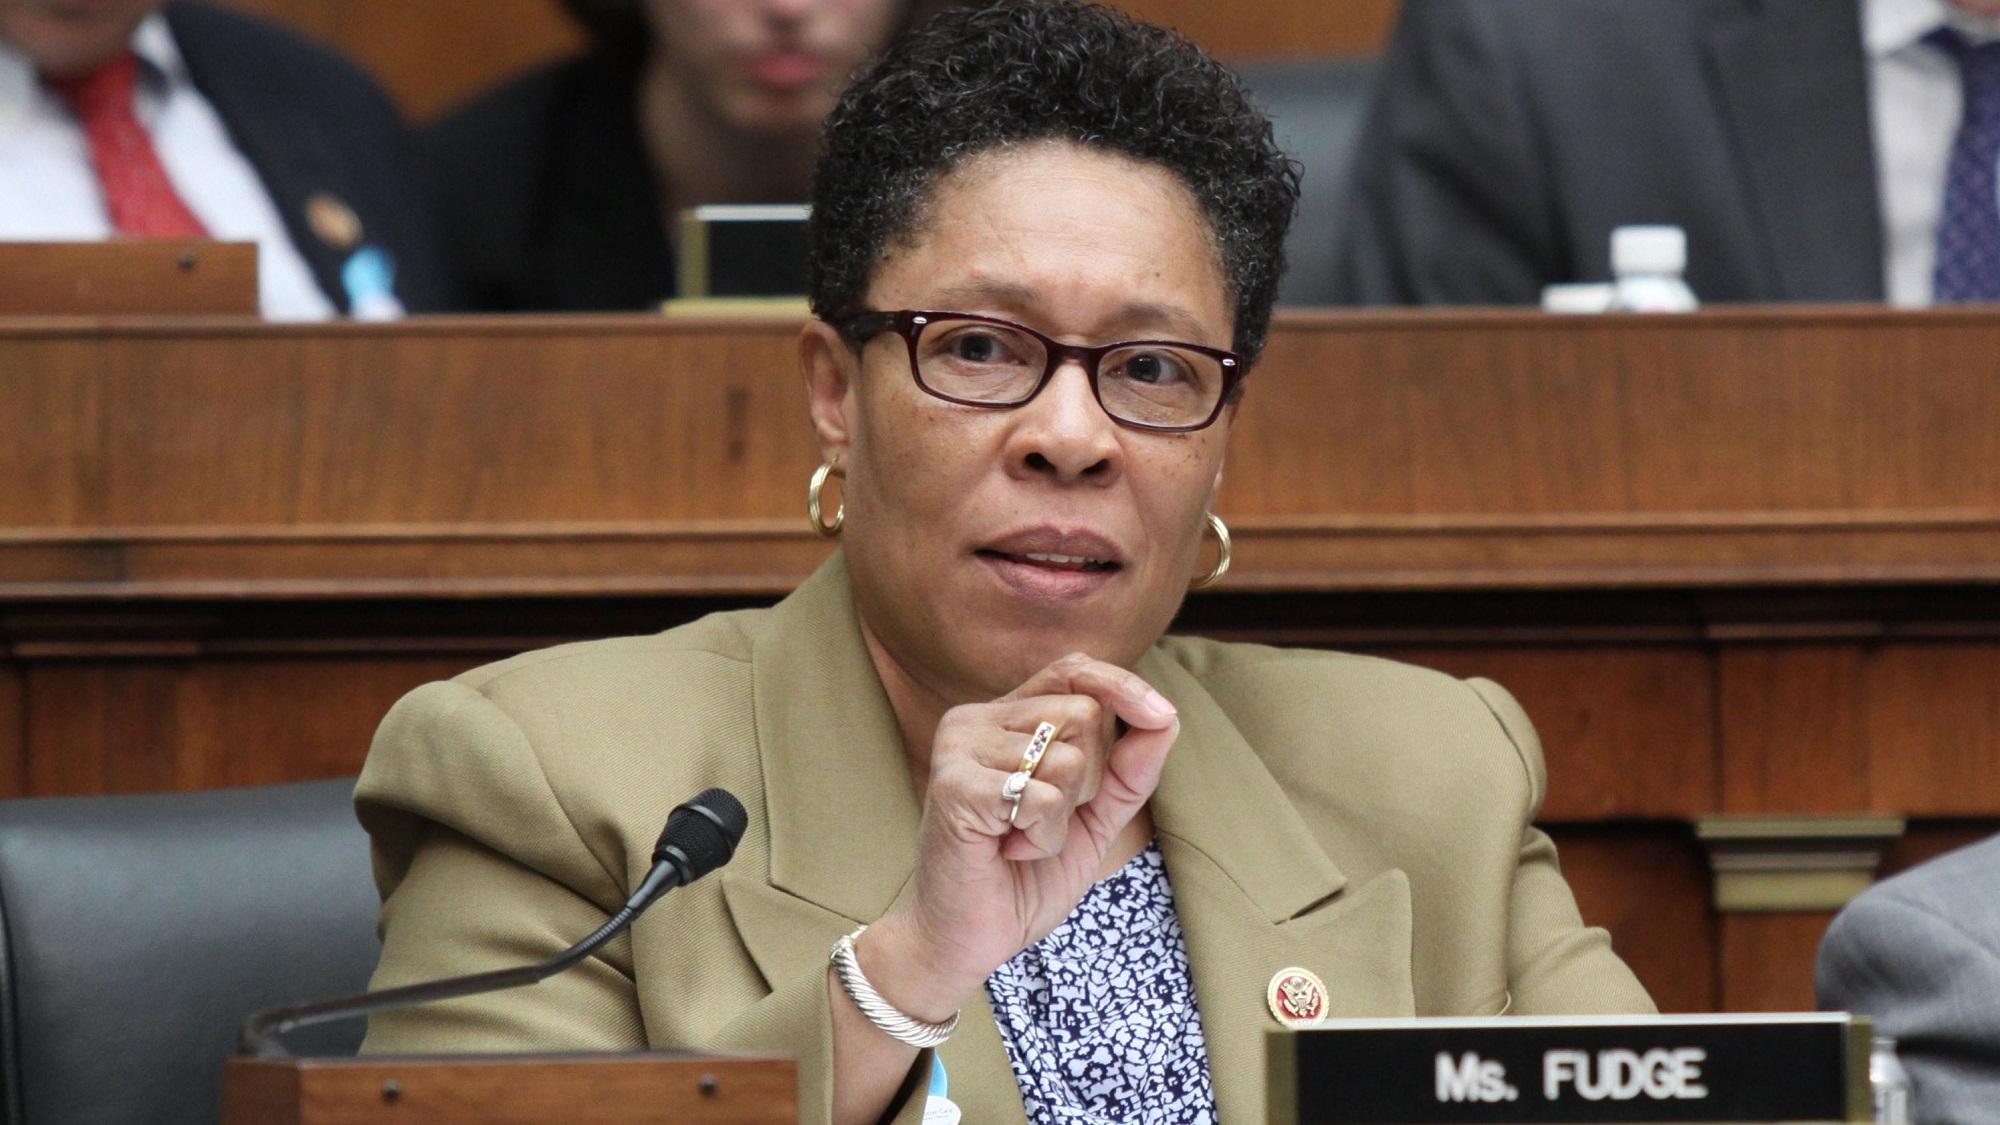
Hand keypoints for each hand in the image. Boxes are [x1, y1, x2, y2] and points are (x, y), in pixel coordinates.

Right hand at [858, 653, 1178, 1020]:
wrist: (966, 939)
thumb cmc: (1023, 877)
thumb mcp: (1094, 819)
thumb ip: (1129, 770)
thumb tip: (1167, 719)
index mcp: (1007, 717)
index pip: (1074, 669)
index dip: (1122, 685)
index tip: (1162, 715)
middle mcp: (977, 718)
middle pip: (1083, 714)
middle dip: (1088, 781)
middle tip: (1042, 820)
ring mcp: (959, 746)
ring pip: (1067, 759)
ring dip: (1061, 820)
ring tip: (1019, 839)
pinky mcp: (953, 785)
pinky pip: (1043, 798)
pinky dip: (1041, 838)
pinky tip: (1005, 850)